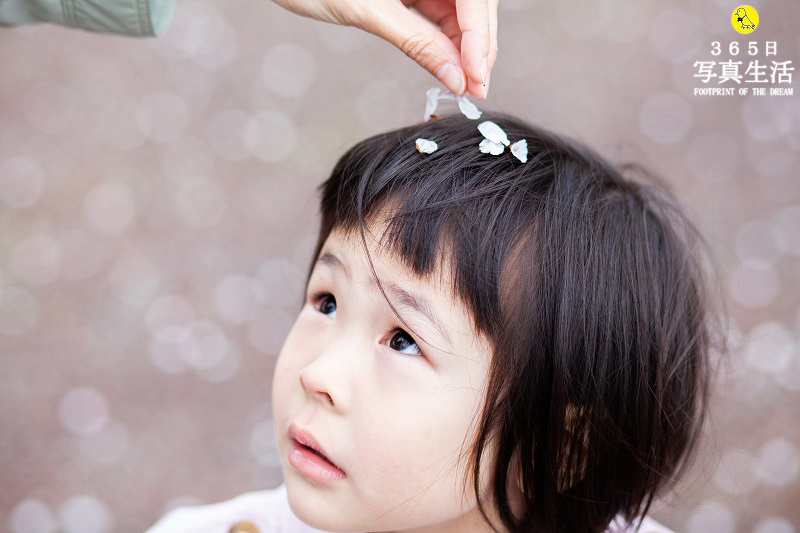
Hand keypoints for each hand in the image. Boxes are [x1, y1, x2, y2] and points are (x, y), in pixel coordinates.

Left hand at [269, 0, 497, 98]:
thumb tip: (455, 78)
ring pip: (464, 11)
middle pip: (477, 5)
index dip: (479, 42)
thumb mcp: (368, 11)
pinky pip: (443, 11)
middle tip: (475, 89)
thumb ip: (416, 42)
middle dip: (478, 47)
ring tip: (462, 83)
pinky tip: (448, 65)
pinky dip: (447, 40)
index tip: (476, 81)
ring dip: (466, 47)